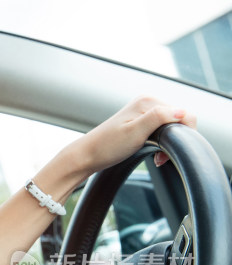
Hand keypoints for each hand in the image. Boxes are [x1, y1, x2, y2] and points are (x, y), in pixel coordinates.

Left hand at [67, 96, 196, 176]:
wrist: (87, 156)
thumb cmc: (107, 147)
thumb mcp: (136, 132)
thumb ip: (159, 118)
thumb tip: (182, 111)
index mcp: (147, 101)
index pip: (184, 113)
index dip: (182, 134)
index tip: (167, 152)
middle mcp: (146, 102)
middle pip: (178, 120)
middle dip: (174, 139)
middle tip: (159, 157)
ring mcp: (142, 112)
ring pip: (170, 127)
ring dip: (168, 143)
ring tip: (156, 157)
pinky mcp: (139, 122)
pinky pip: (160, 130)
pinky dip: (161, 143)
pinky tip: (153, 153)